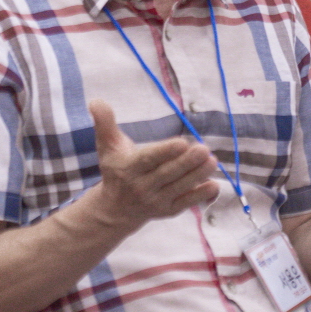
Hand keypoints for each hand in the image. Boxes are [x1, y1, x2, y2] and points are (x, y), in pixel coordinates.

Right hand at [89, 100, 217, 227]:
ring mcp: (156, 201)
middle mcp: (141, 187)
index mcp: (128, 169)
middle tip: (204, 149)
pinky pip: (186, 203)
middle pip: (167, 174)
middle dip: (187, 162)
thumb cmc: (115, 169)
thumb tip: (96, 100)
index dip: (165, 152)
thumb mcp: (108, 146)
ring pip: (180, 188)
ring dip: (198, 175)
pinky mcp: (168, 210)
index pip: (148, 160)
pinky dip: (200, 195)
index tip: (182, 143)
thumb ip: (105, 123)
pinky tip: (214, 185)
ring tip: (213, 161)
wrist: (114, 209)